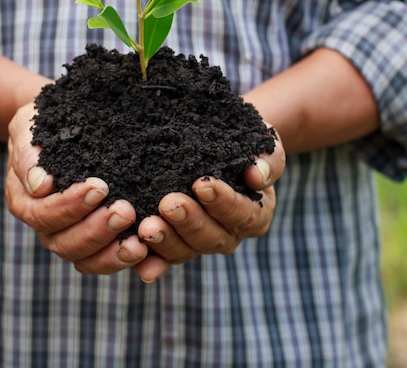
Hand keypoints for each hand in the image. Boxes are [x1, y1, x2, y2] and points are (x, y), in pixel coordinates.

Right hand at [5, 103, 148, 273]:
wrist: (62, 125)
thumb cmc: (42, 124)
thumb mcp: (28, 127)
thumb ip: (27, 153)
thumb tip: (40, 184)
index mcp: (25, 200)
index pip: (43, 214)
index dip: (70, 206)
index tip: (99, 187)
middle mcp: (45, 225)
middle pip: (64, 243)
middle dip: (96, 230)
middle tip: (125, 211)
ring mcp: (69, 237)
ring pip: (85, 259)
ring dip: (112, 252)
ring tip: (138, 241)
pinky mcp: (94, 243)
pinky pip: (104, 261)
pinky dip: (124, 261)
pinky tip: (146, 253)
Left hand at [135, 125, 284, 282]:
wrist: (218, 143)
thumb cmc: (243, 143)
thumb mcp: (261, 143)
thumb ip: (268, 160)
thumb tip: (258, 175)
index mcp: (254, 213)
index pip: (242, 213)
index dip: (223, 202)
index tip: (202, 184)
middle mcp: (228, 234)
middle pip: (212, 238)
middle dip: (189, 222)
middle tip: (168, 204)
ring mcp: (199, 242)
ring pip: (185, 251)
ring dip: (165, 241)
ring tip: (146, 227)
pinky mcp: (175, 244)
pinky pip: (162, 259)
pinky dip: (151, 263)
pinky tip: (138, 262)